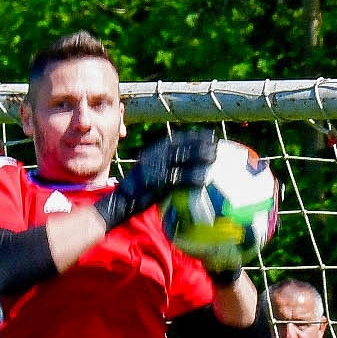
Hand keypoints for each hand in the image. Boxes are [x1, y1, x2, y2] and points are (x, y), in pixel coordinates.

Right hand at [99, 129, 216, 224]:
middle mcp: (152, 157)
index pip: (174, 141)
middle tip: (215, 143)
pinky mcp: (154, 184)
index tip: (208, 135)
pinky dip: (190, 178)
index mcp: (152, 153)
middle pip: (179, 147)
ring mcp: (152, 170)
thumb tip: (187, 169)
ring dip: (197, 156)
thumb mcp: (151, 175)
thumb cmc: (138, 192)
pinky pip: (175, 179)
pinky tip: (203, 180)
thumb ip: (166, 169)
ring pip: (178, 159)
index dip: (192, 137)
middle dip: (198, 143)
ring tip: (213, 156)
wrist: (120, 203)